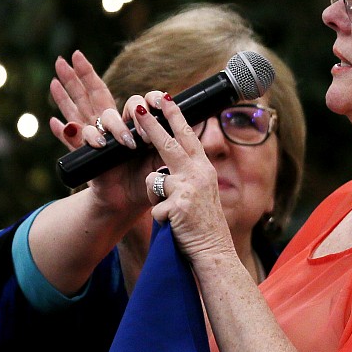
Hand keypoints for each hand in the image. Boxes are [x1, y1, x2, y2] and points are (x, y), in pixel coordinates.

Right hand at [49, 51, 155, 214]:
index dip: (144, 98)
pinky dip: (65, 132)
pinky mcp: (85, 155)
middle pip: (94, 94)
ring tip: (60, 84)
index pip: (133, 102)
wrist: (131, 200)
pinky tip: (59, 123)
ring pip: (79, 111)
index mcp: (130, 124)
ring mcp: (95, 137)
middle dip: (82, 73)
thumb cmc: (146, 176)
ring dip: (68, 96)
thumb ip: (167, 138)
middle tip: (74, 55)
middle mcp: (110, 126)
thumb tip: (189, 121)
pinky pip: (72, 141)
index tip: (156, 100)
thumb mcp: (160, 156)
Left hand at [129, 92, 235, 265]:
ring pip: (152, 180)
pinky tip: (174, 227)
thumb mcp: (200, 196)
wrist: (214, 253)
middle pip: (168, 143)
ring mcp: (188, 189)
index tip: (164, 98)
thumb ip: (187, 178)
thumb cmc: (204, 226)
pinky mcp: (177, 206)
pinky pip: (153, 207)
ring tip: (174, 213)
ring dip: (156, 198)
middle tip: (137, 107)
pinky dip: (160, 218)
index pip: (189, 136)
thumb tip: (165, 168)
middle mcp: (198, 174)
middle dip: (150, 124)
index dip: (175, 116)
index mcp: (204, 170)